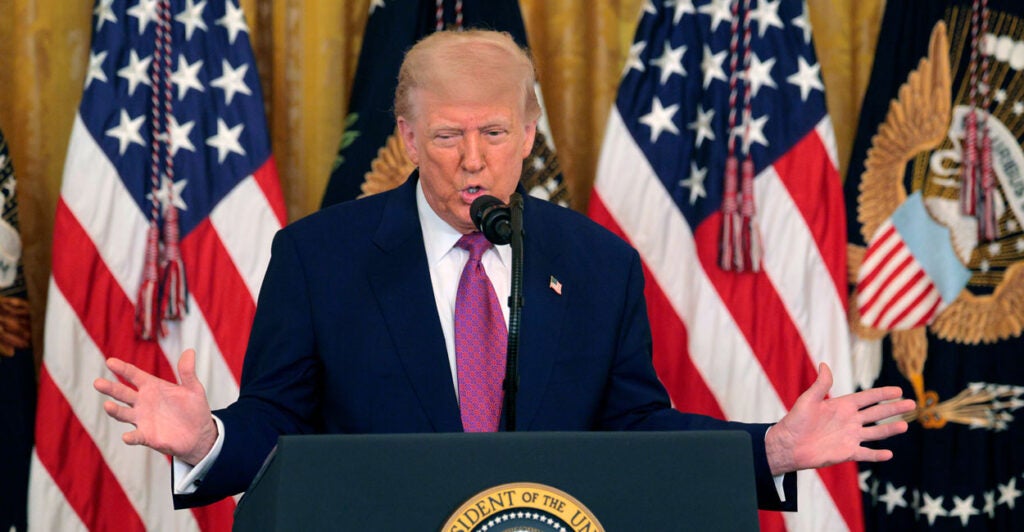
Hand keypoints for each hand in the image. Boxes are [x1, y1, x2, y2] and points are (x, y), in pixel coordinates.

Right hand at [93, 348, 217, 464]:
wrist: (200, 434)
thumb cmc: (194, 408)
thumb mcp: (193, 388)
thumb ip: (187, 372)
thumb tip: (189, 351)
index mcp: (152, 387)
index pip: (134, 375)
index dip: (122, 368)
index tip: (110, 361)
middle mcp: (143, 402)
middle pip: (122, 393)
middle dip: (110, 388)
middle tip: (97, 382)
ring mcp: (143, 419)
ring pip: (123, 413)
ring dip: (114, 410)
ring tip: (107, 405)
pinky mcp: (147, 436)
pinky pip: (136, 436)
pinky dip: (130, 436)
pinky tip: (127, 436)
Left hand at [765, 363, 915, 475]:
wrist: (787, 445)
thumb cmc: (795, 421)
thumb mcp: (808, 400)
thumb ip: (820, 384)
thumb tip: (824, 364)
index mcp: (842, 405)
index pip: (867, 398)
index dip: (882, 394)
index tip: (898, 390)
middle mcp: (849, 420)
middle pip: (877, 413)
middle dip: (894, 409)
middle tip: (912, 404)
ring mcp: (849, 436)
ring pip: (875, 432)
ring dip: (890, 429)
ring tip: (905, 425)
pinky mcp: (847, 452)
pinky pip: (866, 453)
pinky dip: (877, 454)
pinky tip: (889, 454)